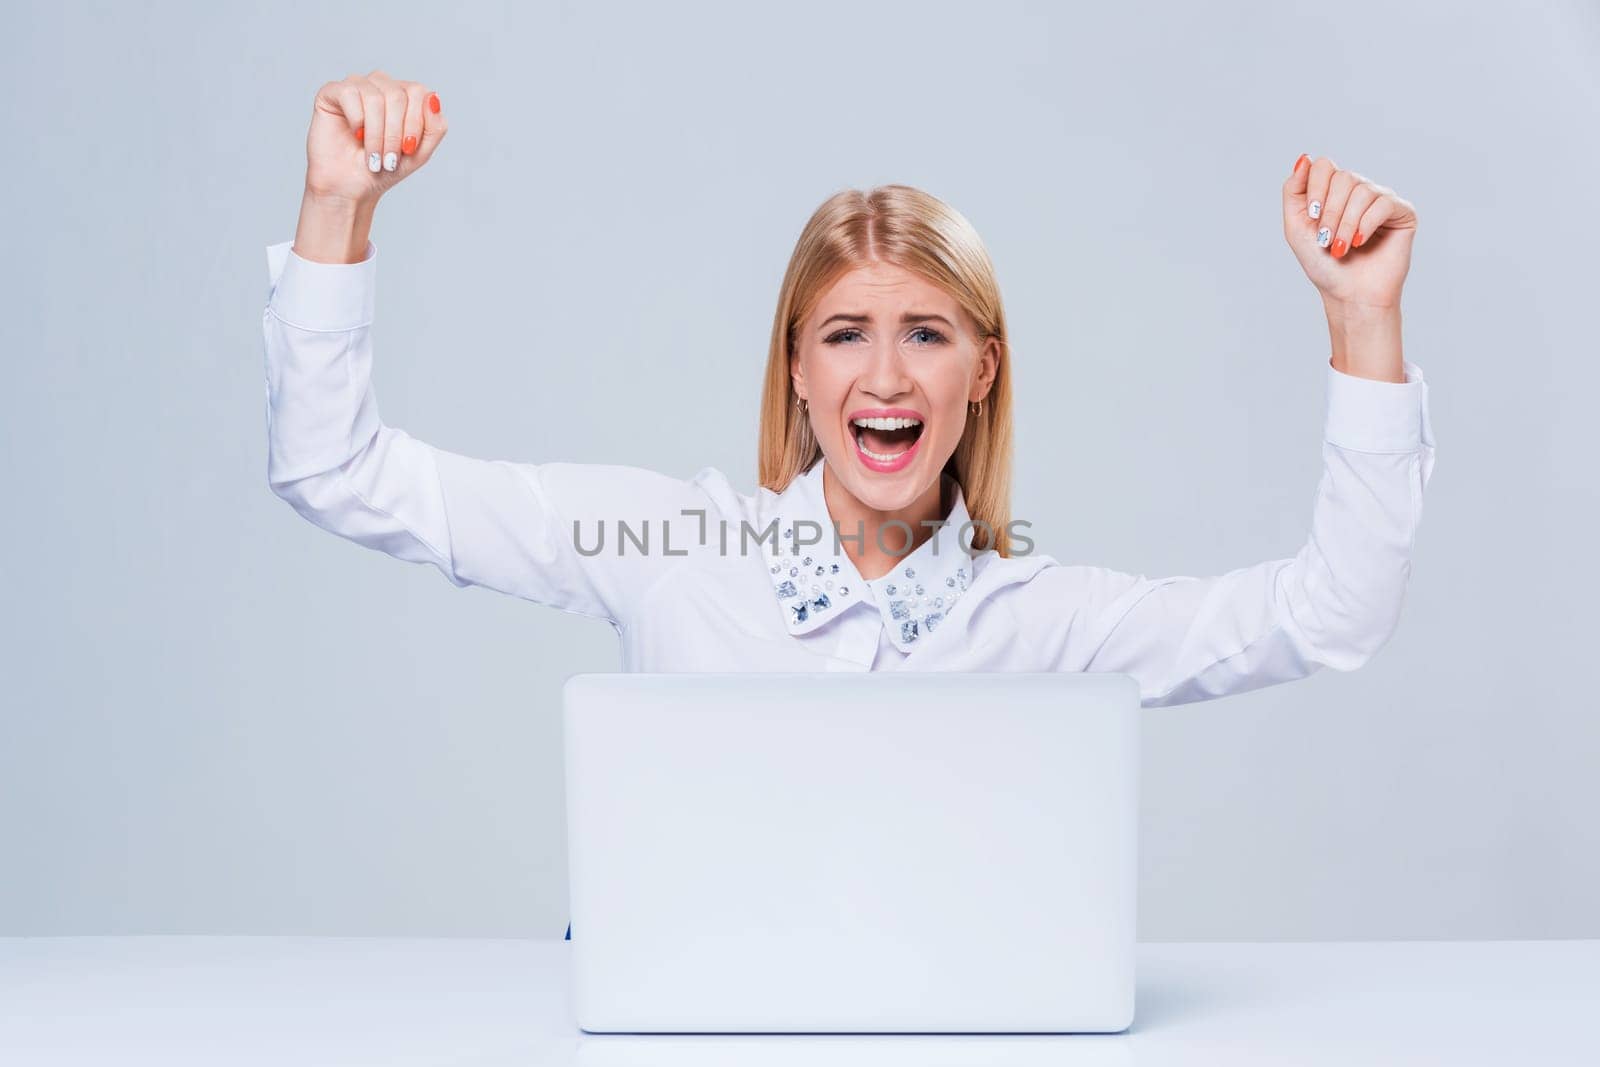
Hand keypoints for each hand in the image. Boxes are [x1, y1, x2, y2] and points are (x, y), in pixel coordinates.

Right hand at [303, 70, 448, 206]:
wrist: (352, 187)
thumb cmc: (384, 168)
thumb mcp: (420, 152)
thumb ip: (435, 126)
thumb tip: (434, 97)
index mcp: (404, 94)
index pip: (418, 92)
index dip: (415, 123)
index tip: (407, 149)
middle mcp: (380, 85)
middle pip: (397, 95)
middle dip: (394, 134)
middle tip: (388, 158)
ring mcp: (356, 86)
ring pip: (374, 97)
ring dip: (376, 133)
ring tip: (373, 155)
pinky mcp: (331, 92)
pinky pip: (349, 93)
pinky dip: (356, 120)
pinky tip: (355, 135)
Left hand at [1282, 154, 1416, 310]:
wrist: (1349, 294)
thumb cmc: (1323, 265)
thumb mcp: (1296, 227)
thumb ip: (1294, 191)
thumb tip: (1305, 157)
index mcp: (1334, 192)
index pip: (1324, 166)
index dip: (1315, 189)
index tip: (1311, 217)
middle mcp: (1359, 190)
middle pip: (1343, 177)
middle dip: (1330, 212)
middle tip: (1326, 240)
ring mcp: (1382, 199)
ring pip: (1362, 190)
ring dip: (1345, 223)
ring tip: (1342, 248)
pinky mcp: (1403, 212)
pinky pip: (1383, 203)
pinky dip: (1366, 224)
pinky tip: (1360, 243)